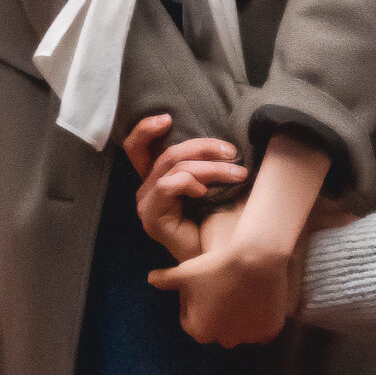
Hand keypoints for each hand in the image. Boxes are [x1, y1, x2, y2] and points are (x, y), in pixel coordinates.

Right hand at [124, 115, 243, 261]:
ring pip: (174, 168)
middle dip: (204, 147)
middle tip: (232, 151)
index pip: (138, 147)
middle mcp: (146, 189)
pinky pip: (168, 186)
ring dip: (211, 168)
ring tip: (238, 174)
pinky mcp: (152, 218)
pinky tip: (206, 193)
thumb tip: (224, 140)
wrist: (219, 257)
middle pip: (167, 153)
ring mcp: (146, 204)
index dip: (146, 129)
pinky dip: (190, 183)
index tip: (168, 117)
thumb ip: (204, 162)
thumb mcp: (211, 182)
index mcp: (156, 177)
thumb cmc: (218, 218)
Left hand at [150, 234, 296, 347]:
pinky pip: (262, 327)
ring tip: (242, 290)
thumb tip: (151, 278)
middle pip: (217, 326)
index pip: (191, 319)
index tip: (203, 284)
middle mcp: (223, 339)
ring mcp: (249, 336)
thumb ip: (166, 279)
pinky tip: (258, 298)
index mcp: (199, 330)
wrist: (256, 258)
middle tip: (224, 286)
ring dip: (239, 317)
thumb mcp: (186, 271)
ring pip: (240, 328)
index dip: (194, 300)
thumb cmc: (217, 265)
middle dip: (217, 312)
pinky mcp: (270, 330)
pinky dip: (260, 318)